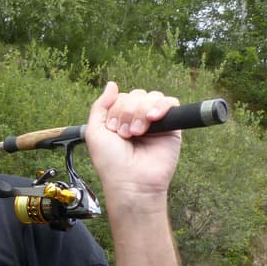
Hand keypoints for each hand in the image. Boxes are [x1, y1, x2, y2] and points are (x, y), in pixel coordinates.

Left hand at [84, 82, 181, 205]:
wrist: (130, 181)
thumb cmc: (111, 163)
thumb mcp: (94, 132)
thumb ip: (100, 106)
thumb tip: (112, 84)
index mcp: (120, 119)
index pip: (121, 97)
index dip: (116, 109)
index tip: (113, 130)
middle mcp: (138, 119)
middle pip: (136, 95)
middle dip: (127, 112)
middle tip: (125, 134)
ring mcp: (155, 122)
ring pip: (151, 97)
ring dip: (140, 112)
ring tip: (137, 132)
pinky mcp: (172, 127)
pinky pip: (171, 103)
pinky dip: (161, 106)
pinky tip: (152, 119)